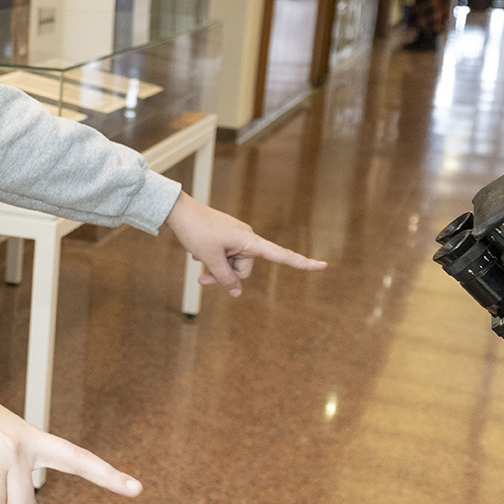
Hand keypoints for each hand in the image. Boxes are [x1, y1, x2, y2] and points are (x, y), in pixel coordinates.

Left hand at [164, 193, 325, 295]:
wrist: (179, 211)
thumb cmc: (196, 232)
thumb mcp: (211, 259)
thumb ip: (225, 278)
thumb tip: (236, 293)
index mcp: (250, 241)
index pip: (281, 255)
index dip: (302, 263)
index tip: (324, 266)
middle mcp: (247, 238)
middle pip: (244, 269)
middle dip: (225, 276)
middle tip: (203, 280)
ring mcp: (236, 237)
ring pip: (232, 265)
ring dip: (216, 270)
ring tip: (197, 263)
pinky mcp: (226, 237)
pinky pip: (225, 256)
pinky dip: (213, 260)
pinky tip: (197, 254)